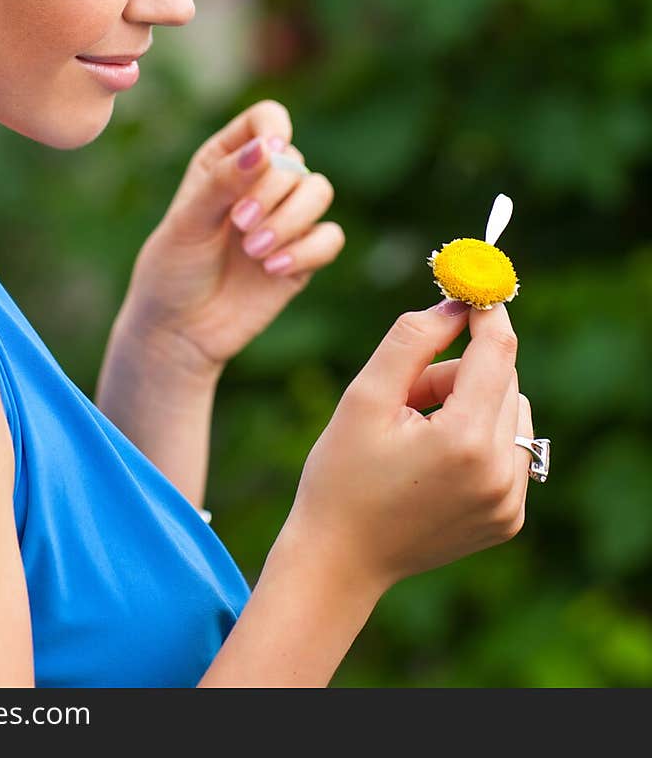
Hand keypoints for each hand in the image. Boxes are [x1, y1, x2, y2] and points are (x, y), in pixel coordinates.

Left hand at [118, 100, 345, 375]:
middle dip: (273, 191)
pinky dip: (308, 250)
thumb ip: (224, 182)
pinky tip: (273, 269)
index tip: (265, 156)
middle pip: (296, 159)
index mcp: (226, 159)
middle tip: (239, 225)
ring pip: (320, 191)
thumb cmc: (172, 268)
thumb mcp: (187, 222)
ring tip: (254, 252)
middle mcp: (260, 182)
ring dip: (291, 219)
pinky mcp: (303, 255)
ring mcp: (285, 218)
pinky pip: (330, 237)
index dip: (274, 130)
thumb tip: (266, 148)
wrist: (179, 330)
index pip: (267, 119)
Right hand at [284, 300, 533, 598]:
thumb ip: (412, 340)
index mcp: (463, 441)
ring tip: (417, 428)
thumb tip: (456, 305)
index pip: (497, 353)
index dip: (487, 314)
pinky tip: (434, 459)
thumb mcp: (364, 396)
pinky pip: (510, 449)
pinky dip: (480, 437)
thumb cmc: (341, 474)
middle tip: (411, 387)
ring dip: (472, 402)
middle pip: (503, 379)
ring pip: (510, 411)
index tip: (474, 288)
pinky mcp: (508, 519)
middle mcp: (498, 474)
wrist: (339, 561)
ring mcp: (508, 503)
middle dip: (461, 368)